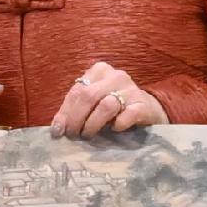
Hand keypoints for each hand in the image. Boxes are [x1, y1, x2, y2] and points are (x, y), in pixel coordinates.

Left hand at [44, 60, 166, 137]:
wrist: (149, 110)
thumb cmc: (116, 107)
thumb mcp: (94, 104)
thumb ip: (75, 110)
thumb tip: (56, 129)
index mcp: (99, 71)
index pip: (77, 91)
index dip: (65, 112)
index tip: (58, 131)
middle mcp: (115, 76)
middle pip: (88, 96)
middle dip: (76, 119)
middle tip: (73, 135)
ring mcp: (131, 89)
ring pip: (106, 105)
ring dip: (93, 124)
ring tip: (88, 136)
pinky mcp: (143, 105)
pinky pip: (127, 115)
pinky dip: (117, 125)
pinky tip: (114, 130)